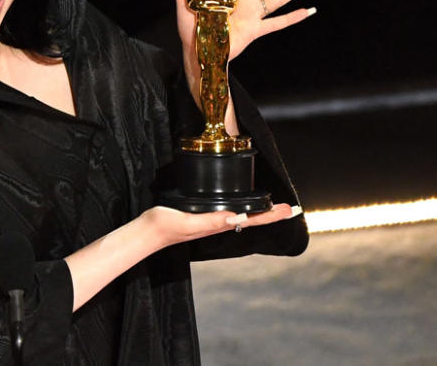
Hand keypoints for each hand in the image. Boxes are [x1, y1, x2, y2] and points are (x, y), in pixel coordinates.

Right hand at [142, 203, 296, 248]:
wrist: (147, 232)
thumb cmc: (165, 226)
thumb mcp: (187, 222)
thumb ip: (210, 221)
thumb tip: (236, 217)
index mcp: (218, 225)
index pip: (251, 220)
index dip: (271, 215)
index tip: (288, 210)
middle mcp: (218, 223)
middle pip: (251, 218)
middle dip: (270, 213)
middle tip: (289, 208)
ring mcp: (210, 221)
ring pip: (241, 216)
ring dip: (258, 211)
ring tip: (272, 206)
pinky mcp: (201, 215)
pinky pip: (228, 212)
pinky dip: (241, 209)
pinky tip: (240, 206)